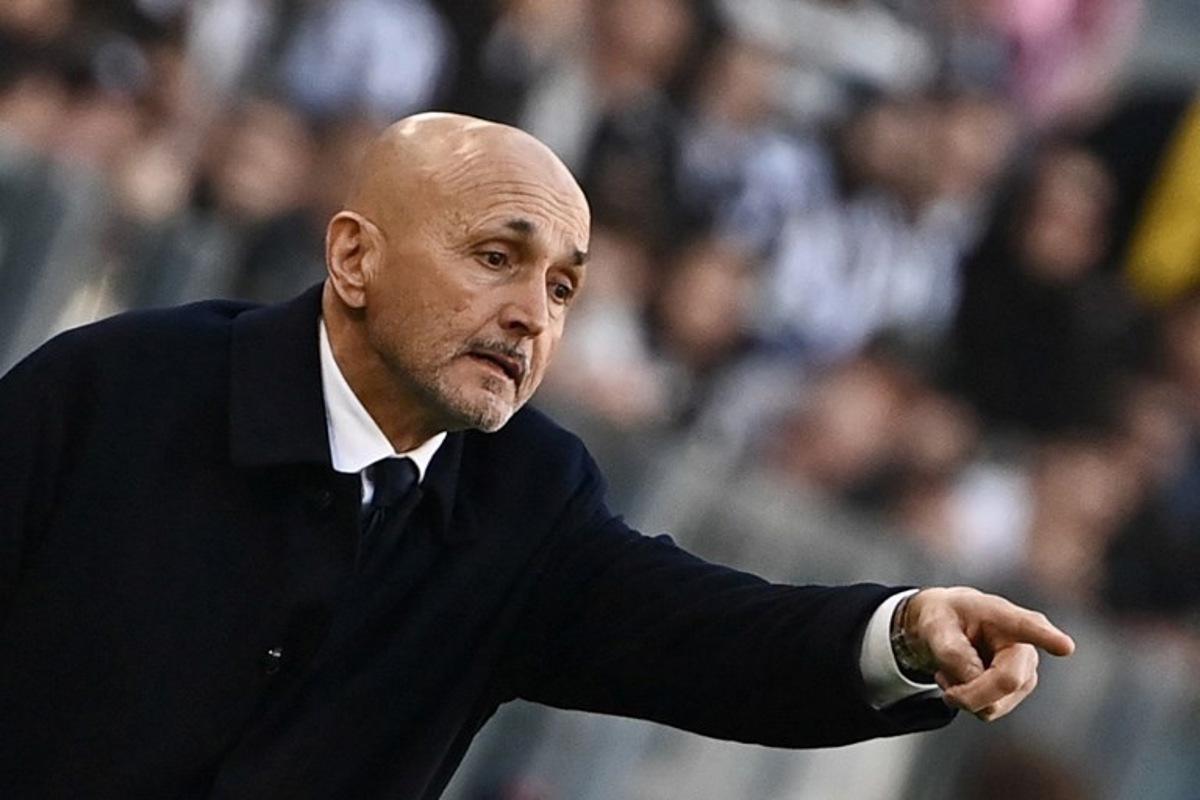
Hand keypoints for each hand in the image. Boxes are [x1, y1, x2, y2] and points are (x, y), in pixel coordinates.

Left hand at [901, 587, 1074, 720]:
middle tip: (944, 688)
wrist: (947, 628)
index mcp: (1005, 618)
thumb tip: (975, 681)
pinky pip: (987, 711)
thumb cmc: (944, 620)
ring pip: (994, 704)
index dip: (1048, 638)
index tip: (1065, 646)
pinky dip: (967, 701)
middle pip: (1006, 681)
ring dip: (963, 695)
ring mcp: (1024, 674)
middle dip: (971, 693)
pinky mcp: (1016, 693)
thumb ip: (952, 652)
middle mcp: (1024, 647)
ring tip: (951, 670)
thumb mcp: (935, 627)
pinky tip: (962, 682)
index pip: (1029, 627)